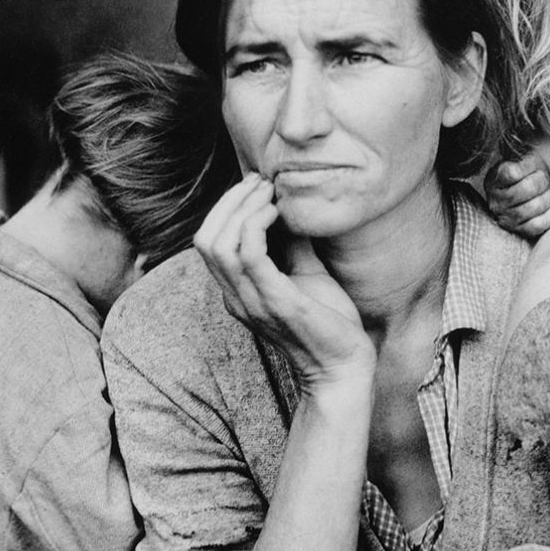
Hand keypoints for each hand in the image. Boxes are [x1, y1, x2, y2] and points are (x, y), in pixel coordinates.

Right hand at [194, 173, 375, 385]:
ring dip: (242, 208)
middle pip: (205, 239)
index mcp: (238, 292)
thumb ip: (291, 245)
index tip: (256, 186)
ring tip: (269, 193)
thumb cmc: (328, 324)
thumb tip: (290, 207)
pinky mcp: (276, 302)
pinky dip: (257, 225)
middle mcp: (236, 298)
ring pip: (219, 244)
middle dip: (229, 202)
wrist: (344, 367)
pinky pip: (249, 255)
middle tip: (260, 183)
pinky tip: (278, 213)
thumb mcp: (306, 274)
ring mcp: (252, 302)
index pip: (208, 243)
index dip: (225, 208)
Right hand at [484, 153, 549, 238]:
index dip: (530, 166)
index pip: (513, 172)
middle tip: (545, 179)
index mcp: (494, 179)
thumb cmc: (528, 174)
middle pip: (526, 189)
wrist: (529, 197)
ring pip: (533, 207)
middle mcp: (496, 200)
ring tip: (548, 193)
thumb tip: (548, 134)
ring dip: (548, 198)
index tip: (535, 164)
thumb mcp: (522, 158)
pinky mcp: (519, 231)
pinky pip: (538, 225)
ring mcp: (507, 217)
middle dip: (542, 181)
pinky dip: (549, 215)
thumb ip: (525, 150)